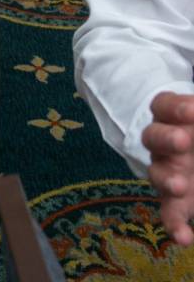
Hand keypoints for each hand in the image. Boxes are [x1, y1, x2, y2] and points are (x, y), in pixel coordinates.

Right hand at [142, 91, 193, 245]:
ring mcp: (165, 171)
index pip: (165, 106)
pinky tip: (184, 238)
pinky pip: (169, 214)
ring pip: (156, 174)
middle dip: (167, 139)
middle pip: (153, 137)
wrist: (191, 151)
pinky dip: (174, 226)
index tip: (193, 110)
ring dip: (167, 180)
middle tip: (183, 141)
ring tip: (180, 186)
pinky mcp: (174, 201)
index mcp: (169, 116)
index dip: (177, 108)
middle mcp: (161, 143)